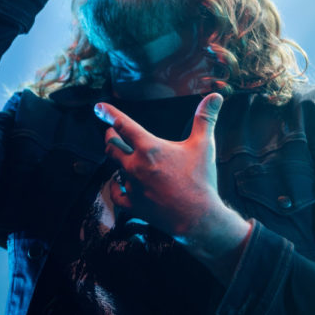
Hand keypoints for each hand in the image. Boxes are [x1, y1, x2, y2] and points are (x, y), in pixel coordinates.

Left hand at [95, 93, 251, 280]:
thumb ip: (205, 118)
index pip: (123, 125)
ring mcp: (132, 186)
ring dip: (117, 161)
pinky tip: (118, 184)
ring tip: (120, 157)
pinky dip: (115, 187)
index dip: (109, 114)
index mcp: (149, 148)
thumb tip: (215, 95)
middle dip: (110, 137)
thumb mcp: (204, 145)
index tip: (98, 107)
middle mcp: (135, 166)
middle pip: (112, 146)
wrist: (198, 218)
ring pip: (114, 168)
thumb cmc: (201, 180)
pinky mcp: (132, 205)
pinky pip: (115, 193)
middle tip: (111, 132)